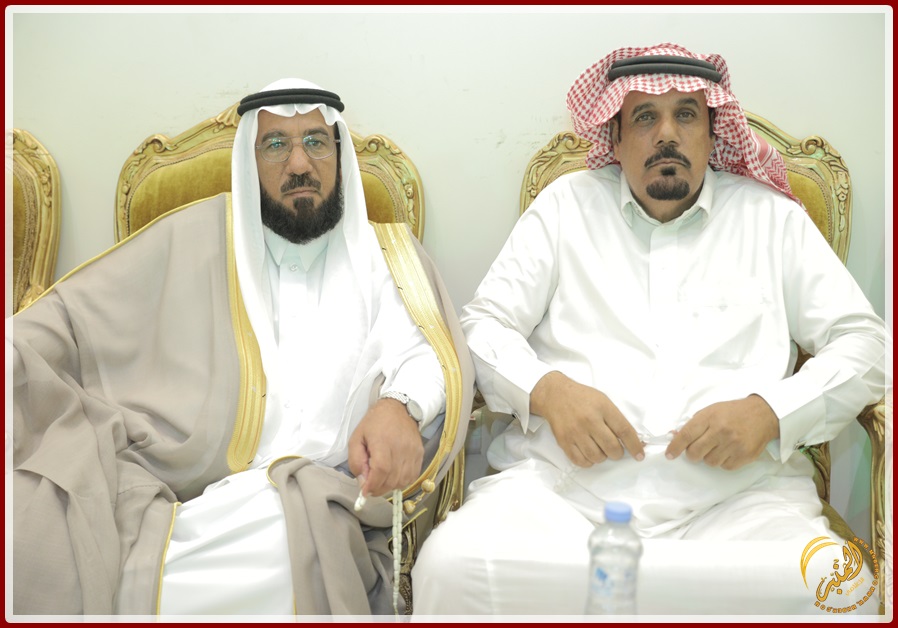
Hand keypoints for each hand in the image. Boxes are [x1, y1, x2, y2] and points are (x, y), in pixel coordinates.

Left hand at [348, 398, 423, 497]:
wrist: (399, 409)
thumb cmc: (375, 423)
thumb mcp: (357, 438)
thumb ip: (356, 461)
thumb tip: (362, 482)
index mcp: (383, 441)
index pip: (381, 470)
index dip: (373, 485)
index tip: (364, 492)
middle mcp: (401, 448)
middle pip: (392, 480)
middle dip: (379, 489)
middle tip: (370, 486)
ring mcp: (413, 452)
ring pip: (403, 481)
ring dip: (390, 486)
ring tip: (382, 479)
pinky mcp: (420, 455)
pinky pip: (412, 477)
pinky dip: (402, 481)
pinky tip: (394, 475)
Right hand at [530, 371, 643, 466]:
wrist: (555, 395)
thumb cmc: (582, 398)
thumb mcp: (603, 401)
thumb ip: (617, 419)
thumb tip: (634, 440)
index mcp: (603, 408)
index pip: (624, 431)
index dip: (635, 446)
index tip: (640, 455)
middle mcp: (589, 420)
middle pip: (612, 447)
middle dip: (617, 453)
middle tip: (615, 450)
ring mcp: (575, 432)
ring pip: (597, 457)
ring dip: (602, 457)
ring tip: (599, 448)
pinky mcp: (564, 441)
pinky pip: (580, 461)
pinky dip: (588, 461)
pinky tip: (589, 453)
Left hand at [665, 395, 779, 469]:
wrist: (763, 414)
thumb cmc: (732, 412)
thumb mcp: (710, 411)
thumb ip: (693, 424)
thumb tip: (674, 436)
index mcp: (710, 417)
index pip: (686, 435)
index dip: (675, 447)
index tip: (669, 455)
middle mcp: (721, 431)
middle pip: (695, 453)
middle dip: (692, 454)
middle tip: (698, 448)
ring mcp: (734, 444)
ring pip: (709, 462)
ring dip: (710, 457)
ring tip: (718, 446)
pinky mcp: (744, 456)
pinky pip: (725, 467)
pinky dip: (723, 462)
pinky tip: (729, 451)